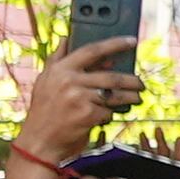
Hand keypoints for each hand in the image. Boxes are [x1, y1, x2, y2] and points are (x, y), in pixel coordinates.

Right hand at [15, 34, 142, 160]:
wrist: (39, 141)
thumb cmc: (44, 110)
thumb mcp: (45, 81)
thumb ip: (57, 59)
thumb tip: (66, 37)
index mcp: (60, 69)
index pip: (92, 50)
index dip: (114, 44)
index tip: (132, 41)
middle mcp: (68, 81)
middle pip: (111, 76)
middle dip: (131, 81)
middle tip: (140, 84)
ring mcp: (78, 97)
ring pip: (115, 94)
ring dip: (131, 97)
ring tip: (137, 98)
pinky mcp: (87, 114)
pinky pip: (108, 111)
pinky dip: (110, 114)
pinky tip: (108, 115)